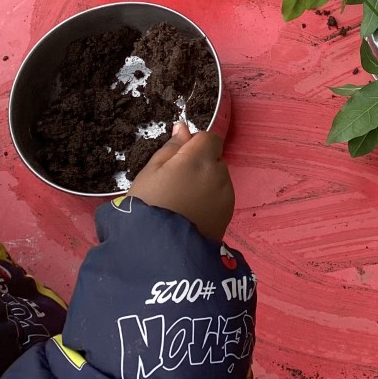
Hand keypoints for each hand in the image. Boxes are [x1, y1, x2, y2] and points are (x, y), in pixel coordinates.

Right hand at [129, 123, 233, 242]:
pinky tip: (191, 213)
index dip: (194, 145)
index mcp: (200, 159)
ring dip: (205, 182)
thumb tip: (183, 128)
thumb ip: (171, 147)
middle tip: (174, 183)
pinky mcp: (228, 213)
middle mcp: (219, 173)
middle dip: (199, 165)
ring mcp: (226, 195)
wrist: (160, 250)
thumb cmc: (148, 206)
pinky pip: (220, 197)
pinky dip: (209, 200)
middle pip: (214, 159)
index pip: (209, 138)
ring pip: (218, 179)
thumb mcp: (150, 171)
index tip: (177, 159)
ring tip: (181, 202)